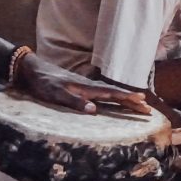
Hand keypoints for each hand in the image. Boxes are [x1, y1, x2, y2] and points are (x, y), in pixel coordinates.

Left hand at [14, 54, 151, 114]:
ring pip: (111, 94)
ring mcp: (86, 87)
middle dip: (133, 101)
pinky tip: (116, 100)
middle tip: (149, 110)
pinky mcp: (81, 88)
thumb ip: (74, 101)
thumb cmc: (42, 83)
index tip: (143, 103)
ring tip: (139, 104)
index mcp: (87, 87)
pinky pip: (104, 94)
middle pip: (116, 94)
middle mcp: (90, 86)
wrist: (31, 69)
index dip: (128, 99)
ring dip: (126, 100)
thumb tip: (94, 110)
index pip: (113, 94)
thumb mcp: (56, 94)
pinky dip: (115, 98)